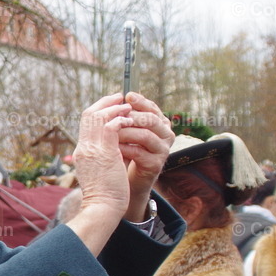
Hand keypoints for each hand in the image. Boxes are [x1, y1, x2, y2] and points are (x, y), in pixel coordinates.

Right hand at [72, 95, 135, 220]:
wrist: (102, 207)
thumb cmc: (105, 194)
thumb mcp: (101, 169)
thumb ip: (105, 155)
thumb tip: (118, 145)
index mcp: (82, 151)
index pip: (85, 123)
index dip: (99, 110)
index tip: (112, 106)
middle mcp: (84, 147)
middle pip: (89, 114)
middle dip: (106, 103)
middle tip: (120, 97)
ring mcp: (92, 148)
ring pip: (100, 116)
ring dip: (115, 108)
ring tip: (128, 106)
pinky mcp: (105, 151)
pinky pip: (112, 125)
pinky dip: (121, 119)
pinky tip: (131, 119)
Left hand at [118, 93, 173, 220]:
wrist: (128, 180)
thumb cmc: (126, 151)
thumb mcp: (127, 131)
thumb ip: (126, 116)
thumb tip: (116, 96)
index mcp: (160, 124)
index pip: (152, 108)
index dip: (141, 101)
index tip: (127, 96)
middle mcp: (166, 135)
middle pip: (151, 120)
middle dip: (131, 116)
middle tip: (115, 116)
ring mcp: (163, 150)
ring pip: (145, 135)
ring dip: (125, 132)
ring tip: (110, 132)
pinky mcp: (156, 165)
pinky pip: (139, 152)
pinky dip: (124, 148)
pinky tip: (113, 147)